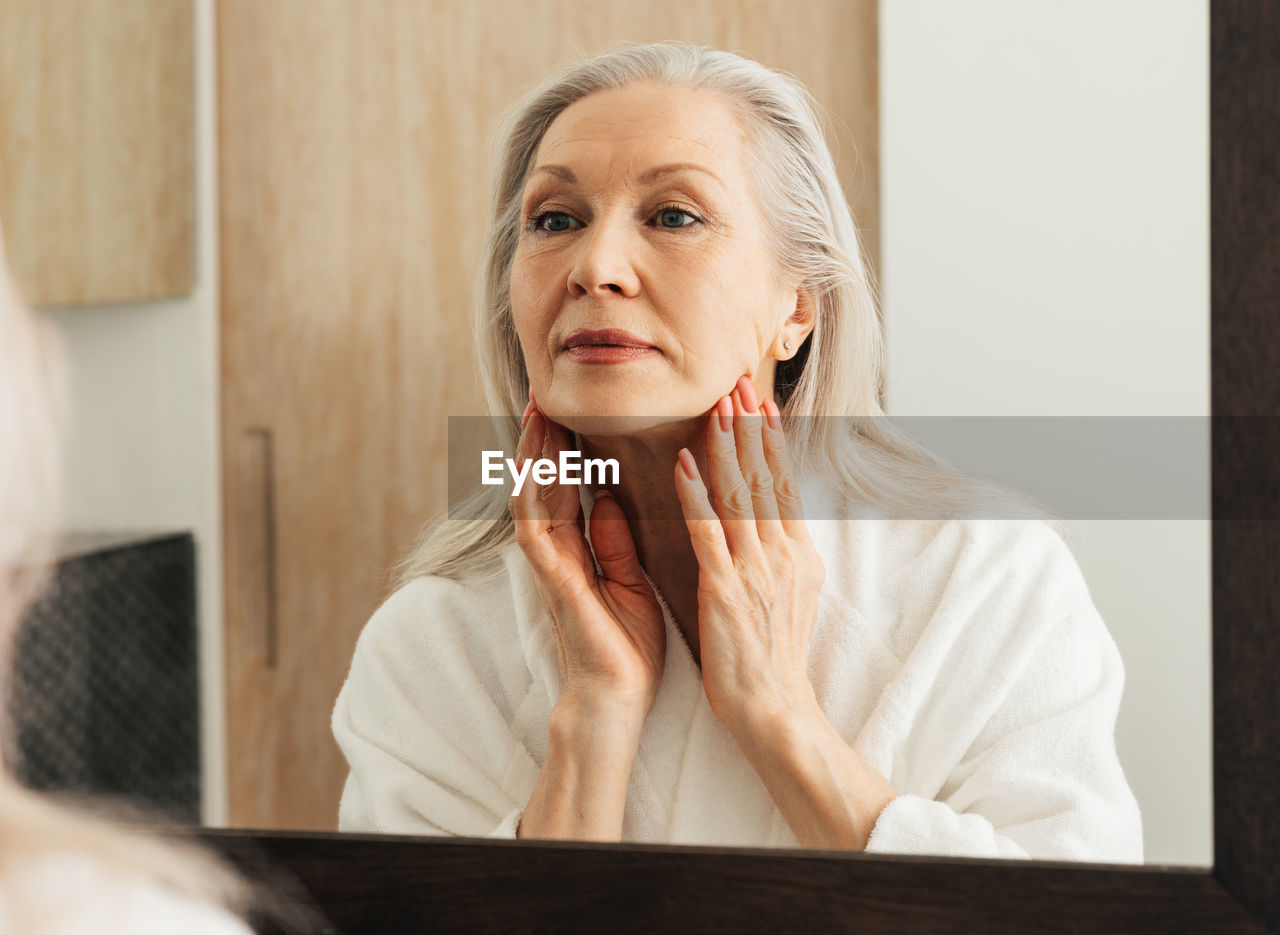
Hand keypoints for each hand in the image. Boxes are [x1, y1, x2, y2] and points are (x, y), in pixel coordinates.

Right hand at [510, 393, 665, 717]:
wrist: (617, 700)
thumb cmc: (626, 648)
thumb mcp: (629, 582)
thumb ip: (615, 543)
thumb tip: (610, 500)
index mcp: (579, 552)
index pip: (568, 488)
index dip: (565, 448)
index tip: (568, 408)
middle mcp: (557, 554)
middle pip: (543, 483)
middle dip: (542, 438)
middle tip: (543, 391)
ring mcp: (550, 567)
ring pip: (532, 497)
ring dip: (533, 455)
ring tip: (537, 411)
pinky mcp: (555, 583)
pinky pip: (537, 532)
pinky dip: (536, 497)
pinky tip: (537, 466)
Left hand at [672, 376, 824, 731]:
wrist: (774, 709)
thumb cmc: (773, 658)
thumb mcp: (790, 596)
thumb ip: (779, 555)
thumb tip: (775, 522)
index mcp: (796, 554)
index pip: (782, 484)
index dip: (770, 440)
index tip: (759, 401)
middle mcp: (781, 554)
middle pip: (765, 477)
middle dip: (750, 426)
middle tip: (737, 381)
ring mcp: (755, 570)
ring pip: (740, 494)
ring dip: (727, 445)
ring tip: (716, 405)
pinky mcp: (725, 589)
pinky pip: (709, 532)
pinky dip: (698, 494)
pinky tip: (686, 462)